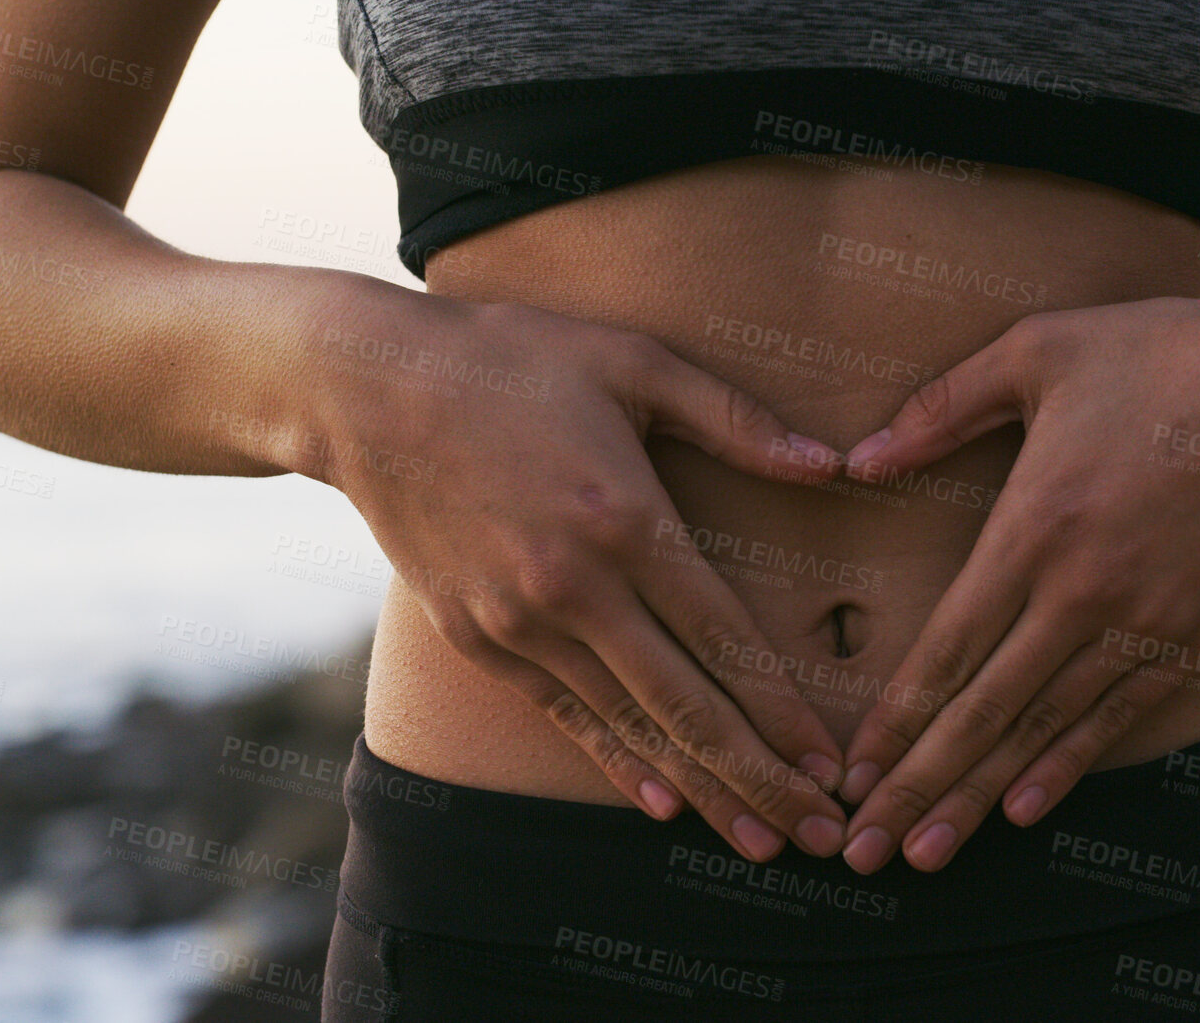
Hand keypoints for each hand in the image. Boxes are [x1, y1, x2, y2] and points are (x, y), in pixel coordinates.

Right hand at [308, 285, 851, 861]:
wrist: (365, 388)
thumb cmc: (513, 359)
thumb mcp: (633, 362)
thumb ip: (736, 419)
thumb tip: (833, 464)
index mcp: (625, 519)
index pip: (724, 640)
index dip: (784, 712)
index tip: (833, 764)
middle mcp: (574, 588)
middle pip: (686, 707)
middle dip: (761, 780)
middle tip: (821, 837)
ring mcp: (518, 622)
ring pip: (629, 727)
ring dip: (701, 791)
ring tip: (761, 841)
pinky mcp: (477, 638)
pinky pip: (565, 716)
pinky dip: (619, 763)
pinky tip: (665, 805)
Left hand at [835, 294, 1199, 872]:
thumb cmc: (1167, 352)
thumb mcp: (1038, 350)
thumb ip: (940, 408)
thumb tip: (856, 459)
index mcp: (1036, 527)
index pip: (948, 649)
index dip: (895, 722)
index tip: (849, 776)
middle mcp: (1085, 594)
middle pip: (984, 714)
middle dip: (917, 790)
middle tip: (863, 854)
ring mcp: (1147, 624)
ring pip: (1047, 731)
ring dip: (981, 798)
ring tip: (927, 856)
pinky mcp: (1198, 636)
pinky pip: (1121, 719)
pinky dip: (1069, 768)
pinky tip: (1026, 809)